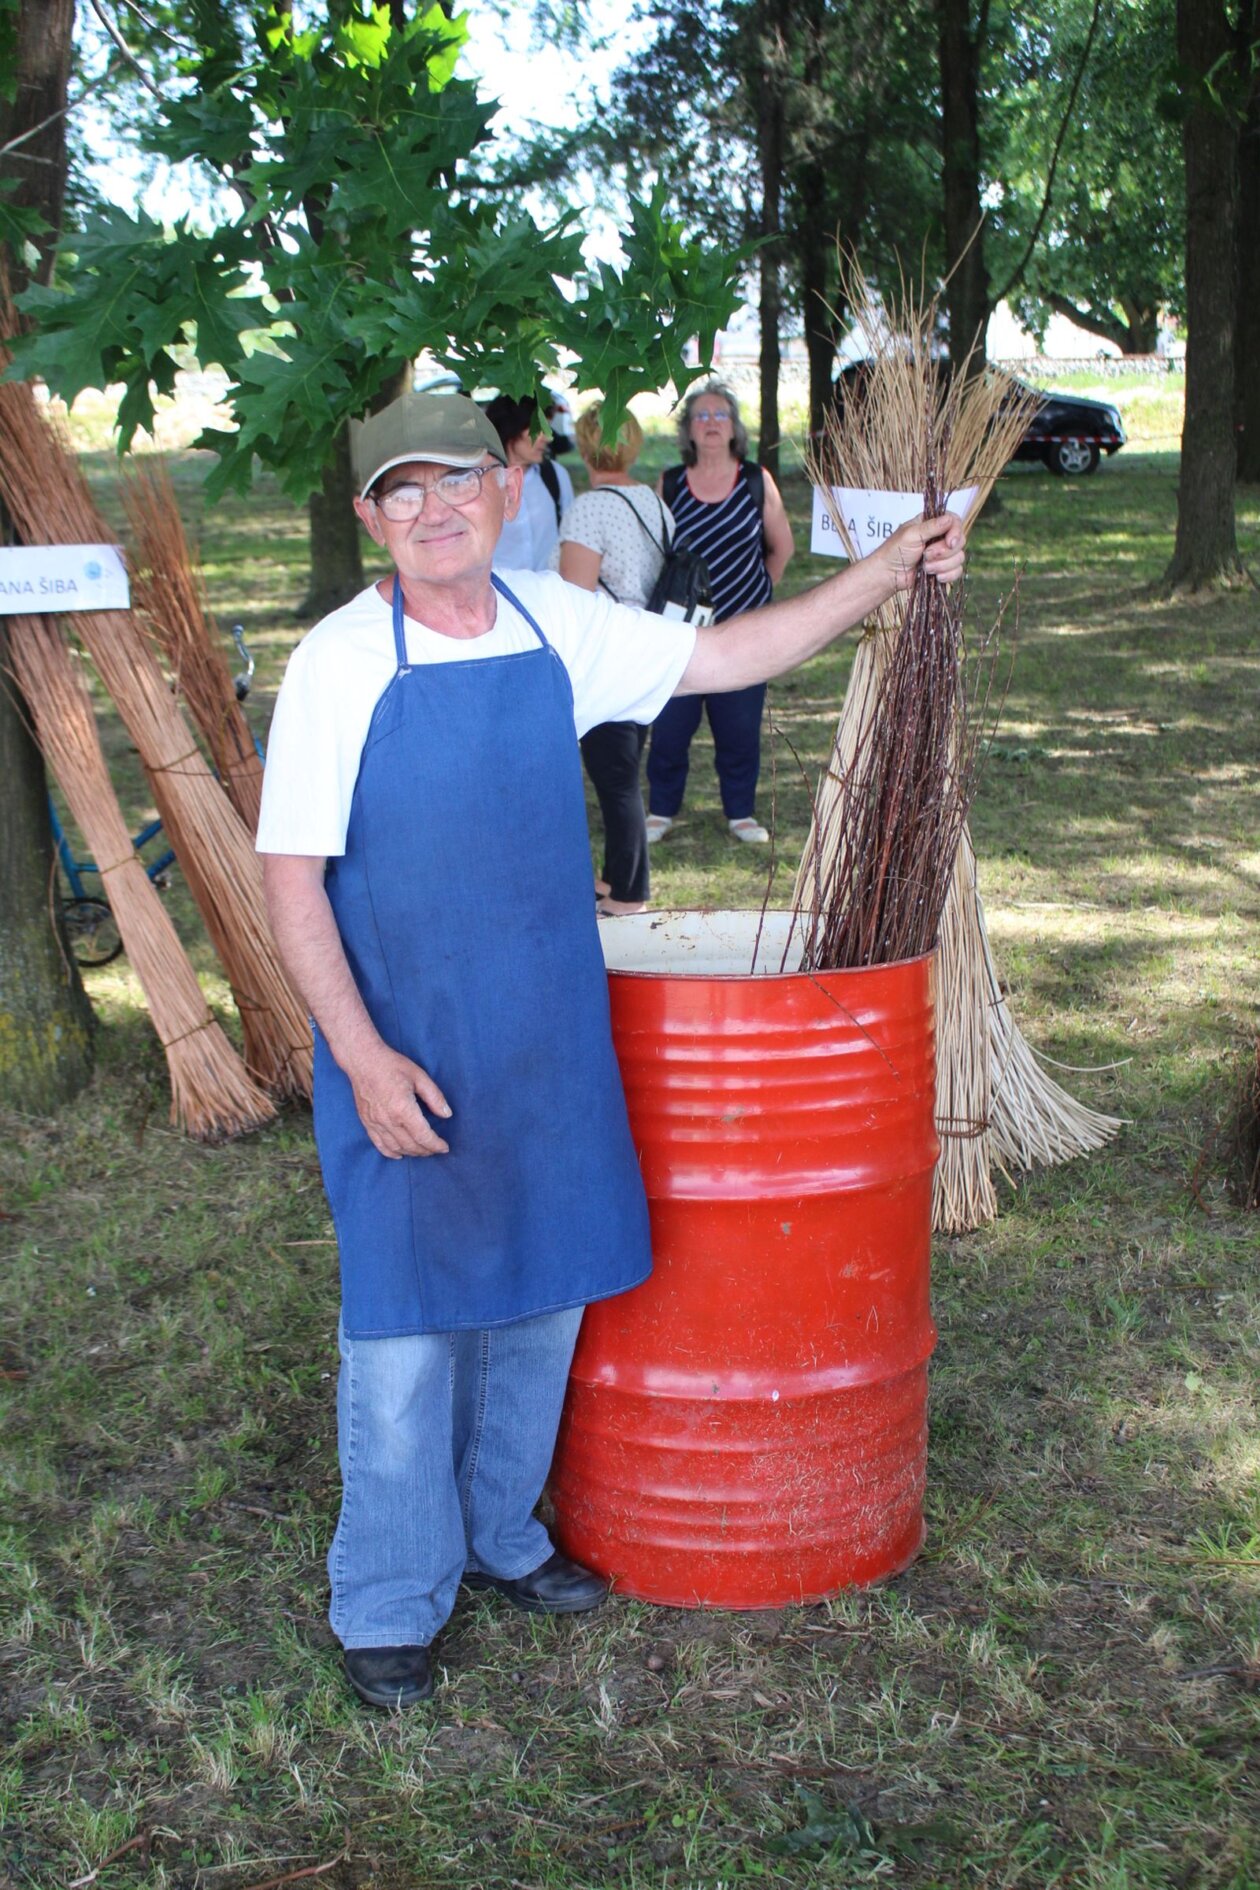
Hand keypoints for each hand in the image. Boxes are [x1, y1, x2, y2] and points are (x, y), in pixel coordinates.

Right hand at [345, 1044, 451, 1158]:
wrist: (362, 1060)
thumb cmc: (392, 1065)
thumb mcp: (419, 1076)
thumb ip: (435, 1097)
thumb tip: (447, 1115)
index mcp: (403, 1109)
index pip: (423, 1136)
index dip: (436, 1145)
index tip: (445, 1147)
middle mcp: (388, 1120)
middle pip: (411, 1145)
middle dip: (426, 1151)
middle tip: (436, 1149)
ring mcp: (375, 1123)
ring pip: (396, 1148)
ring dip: (411, 1153)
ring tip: (422, 1150)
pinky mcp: (367, 1122)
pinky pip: (379, 1144)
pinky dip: (391, 1153)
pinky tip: (400, 1154)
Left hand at [879, 510, 966, 593]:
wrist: (888, 575)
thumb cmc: (894, 551)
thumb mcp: (911, 535)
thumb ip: (931, 527)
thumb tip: (949, 519)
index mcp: (932, 523)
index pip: (955, 521)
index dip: (956, 532)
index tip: (949, 542)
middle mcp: (940, 537)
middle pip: (960, 541)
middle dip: (944, 552)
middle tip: (926, 555)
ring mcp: (943, 554)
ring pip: (959, 557)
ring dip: (942, 565)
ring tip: (925, 567)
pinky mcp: (943, 569)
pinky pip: (957, 571)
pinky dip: (947, 575)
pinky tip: (935, 577)